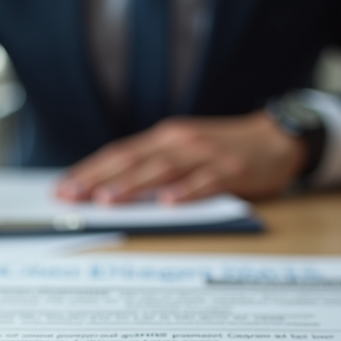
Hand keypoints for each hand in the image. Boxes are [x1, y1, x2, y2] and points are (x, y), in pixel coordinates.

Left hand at [55, 111, 305, 204]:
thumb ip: (154, 165)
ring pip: (164, 170)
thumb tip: (110, 189)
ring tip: (107, 200)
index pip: (120, 154)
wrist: (276, 139)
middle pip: (134, 160)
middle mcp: (181, 142)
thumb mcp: (184, 151)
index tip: (63, 188)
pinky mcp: (232, 170)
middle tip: (73, 197)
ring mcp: (207, 155)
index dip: (90, 170)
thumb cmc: (223, 151)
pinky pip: (207, 182)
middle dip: (100, 179)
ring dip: (133, 185)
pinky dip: (187, 191)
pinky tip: (168, 202)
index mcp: (166, 138)